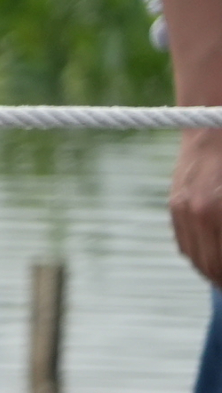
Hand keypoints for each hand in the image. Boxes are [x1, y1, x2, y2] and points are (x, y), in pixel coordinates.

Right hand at [176, 129, 221, 286]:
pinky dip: (202, 256)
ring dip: (215, 272)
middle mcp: (197, 213)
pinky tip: (215, 258)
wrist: (215, 119)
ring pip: (198, 259)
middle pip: (213, 267)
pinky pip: (186, 244)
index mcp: (216, 210)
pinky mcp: (175, 206)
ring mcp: (182, 210)